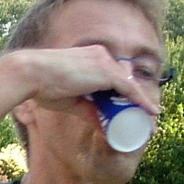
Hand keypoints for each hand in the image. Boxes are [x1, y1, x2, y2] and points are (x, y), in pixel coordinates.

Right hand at [20, 44, 158, 115]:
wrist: (32, 74)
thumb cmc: (43, 86)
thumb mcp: (72, 102)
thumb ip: (89, 111)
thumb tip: (103, 127)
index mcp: (92, 59)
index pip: (115, 77)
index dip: (125, 94)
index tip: (130, 109)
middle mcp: (102, 56)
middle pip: (126, 81)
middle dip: (136, 100)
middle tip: (146, 117)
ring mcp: (105, 62)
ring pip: (130, 86)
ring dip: (142, 104)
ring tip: (151, 120)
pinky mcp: (106, 72)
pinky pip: (129, 89)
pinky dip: (141, 101)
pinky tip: (151, 112)